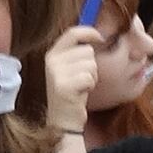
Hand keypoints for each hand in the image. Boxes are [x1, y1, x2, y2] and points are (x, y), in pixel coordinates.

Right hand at [40, 18, 102, 152]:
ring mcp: (56, 73)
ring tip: (81, 86)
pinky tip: (81, 93)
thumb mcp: (70, 68)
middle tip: (82, 79)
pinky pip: (89, 77)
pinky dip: (90, 86)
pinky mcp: (64, 86)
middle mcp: (52, 61)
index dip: (89, 32)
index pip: (72, 33)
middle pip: (87, 51)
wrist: (63, 119)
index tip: (101, 38)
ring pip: (91, 64)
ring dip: (92, 76)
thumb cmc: (72, 92)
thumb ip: (77, 52)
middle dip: (91, 65)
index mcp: (52, 54)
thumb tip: (98, 35)